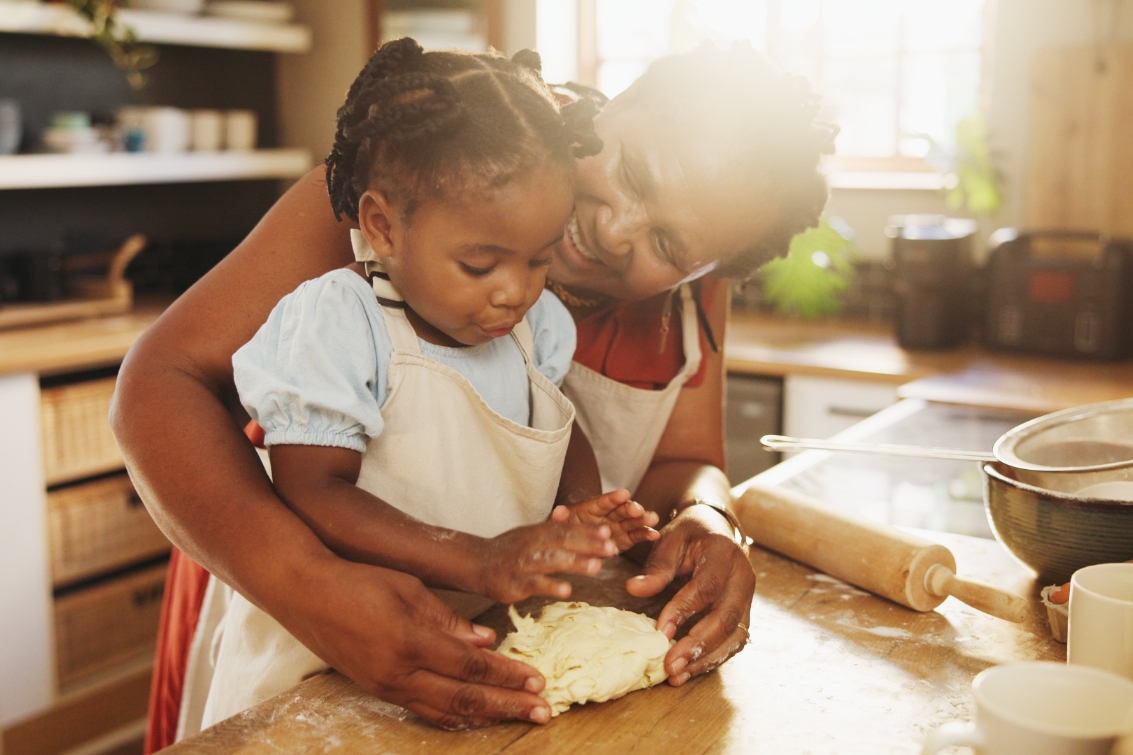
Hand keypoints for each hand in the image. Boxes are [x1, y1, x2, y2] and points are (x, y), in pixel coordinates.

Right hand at [296, 557, 552, 728]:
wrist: (304, 593)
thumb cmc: (358, 580)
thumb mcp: (408, 588)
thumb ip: (448, 619)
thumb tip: (487, 641)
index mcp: (409, 641)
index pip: (471, 665)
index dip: (507, 674)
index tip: (538, 679)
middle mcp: (398, 673)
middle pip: (464, 698)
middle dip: (508, 705)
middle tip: (544, 711)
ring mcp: (385, 686)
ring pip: (445, 712)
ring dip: (487, 716)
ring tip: (520, 716)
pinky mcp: (377, 689)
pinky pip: (424, 710)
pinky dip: (455, 715)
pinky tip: (477, 715)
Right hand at [475, 521, 616, 603]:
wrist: (476, 563)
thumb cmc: (511, 551)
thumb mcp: (533, 536)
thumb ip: (558, 532)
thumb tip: (589, 528)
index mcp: (538, 532)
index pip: (567, 529)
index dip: (588, 531)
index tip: (609, 533)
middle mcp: (531, 544)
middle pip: (563, 541)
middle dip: (588, 544)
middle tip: (612, 548)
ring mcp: (522, 563)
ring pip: (551, 561)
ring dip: (574, 563)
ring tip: (596, 568)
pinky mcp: (513, 583)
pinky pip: (534, 584)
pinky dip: (551, 585)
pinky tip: (568, 590)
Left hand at [551, 489, 659, 551]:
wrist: (568, 546)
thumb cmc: (564, 532)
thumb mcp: (558, 526)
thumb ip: (560, 519)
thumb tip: (558, 511)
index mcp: (590, 509)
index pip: (602, 502)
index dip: (613, 498)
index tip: (624, 494)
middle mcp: (606, 515)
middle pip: (620, 510)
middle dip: (630, 509)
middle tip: (638, 510)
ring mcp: (617, 527)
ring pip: (631, 521)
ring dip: (642, 519)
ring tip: (653, 519)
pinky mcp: (624, 539)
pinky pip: (635, 536)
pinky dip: (645, 534)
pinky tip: (654, 535)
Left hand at [624, 504, 754, 685]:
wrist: (715, 529)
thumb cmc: (689, 534)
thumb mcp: (670, 540)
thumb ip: (656, 567)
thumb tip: (633, 589)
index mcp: (724, 554)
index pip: (707, 587)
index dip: (684, 611)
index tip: (659, 632)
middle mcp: (743, 577)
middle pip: (726, 617)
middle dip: (697, 645)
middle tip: (670, 665)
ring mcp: (747, 598)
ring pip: (734, 636)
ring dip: (706, 659)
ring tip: (677, 675)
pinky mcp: (744, 614)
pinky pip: (734, 642)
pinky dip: (713, 659)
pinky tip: (689, 670)